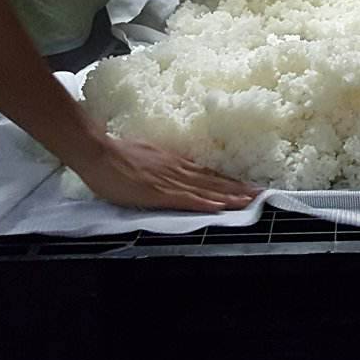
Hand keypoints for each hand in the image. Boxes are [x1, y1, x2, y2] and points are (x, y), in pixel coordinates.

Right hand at [72, 136, 259, 211]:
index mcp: (174, 163)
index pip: (206, 174)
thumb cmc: (116, 156)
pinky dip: (205, 203)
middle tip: (260, 194)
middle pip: (213, 181)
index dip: (227, 181)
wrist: (99, 153)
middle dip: (237, 189)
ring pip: (206, 189)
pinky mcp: (159, 192)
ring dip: (229, 196)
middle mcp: (177, 170)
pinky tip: (220, 207)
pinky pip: (187, 199)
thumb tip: (172, 170)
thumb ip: (162, 166)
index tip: (245, 186)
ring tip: (250, 200)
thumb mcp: (147, 157)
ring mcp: (170, 180)